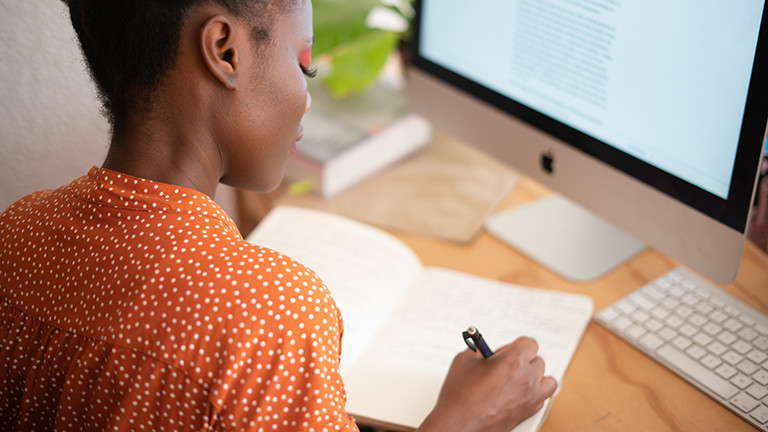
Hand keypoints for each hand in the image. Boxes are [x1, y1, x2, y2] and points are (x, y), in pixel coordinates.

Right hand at [417, 337, 556, 431]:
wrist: (458, 426)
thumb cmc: (460, 397)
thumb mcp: (465, 360)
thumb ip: (480, 350)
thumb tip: (486, 349)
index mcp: (514, 361)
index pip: (529, 343)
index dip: (516, 345)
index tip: (506, 350)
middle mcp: (527, 379)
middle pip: (538, 361)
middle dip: (523, 360)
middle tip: (504, 365)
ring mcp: (530, 397)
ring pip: (547, 380)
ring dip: (535, 377)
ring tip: (518, 378)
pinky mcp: (529, 412)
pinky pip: (542, 397)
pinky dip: (534, 393)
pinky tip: (518, 393)